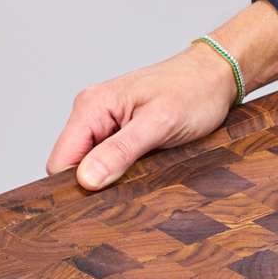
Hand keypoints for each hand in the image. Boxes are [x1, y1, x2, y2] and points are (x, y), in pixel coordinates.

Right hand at [47, 0, 277, 190]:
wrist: (217, 74)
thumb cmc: (194, 91)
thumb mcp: (159, 124)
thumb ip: (120, 151)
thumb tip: (86, 180)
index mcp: (92, 107)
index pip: (60, 161)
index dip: (76, 187)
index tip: (101, 204)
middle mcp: (92, 112)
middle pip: (73, 166)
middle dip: (95, 184)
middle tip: (128, 193)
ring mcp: (106, 121)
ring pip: (93, 165)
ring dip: (112, 178)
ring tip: (143, 177)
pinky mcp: (122, 130)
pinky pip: (110, 158)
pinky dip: (124, 170)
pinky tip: (146, 170)